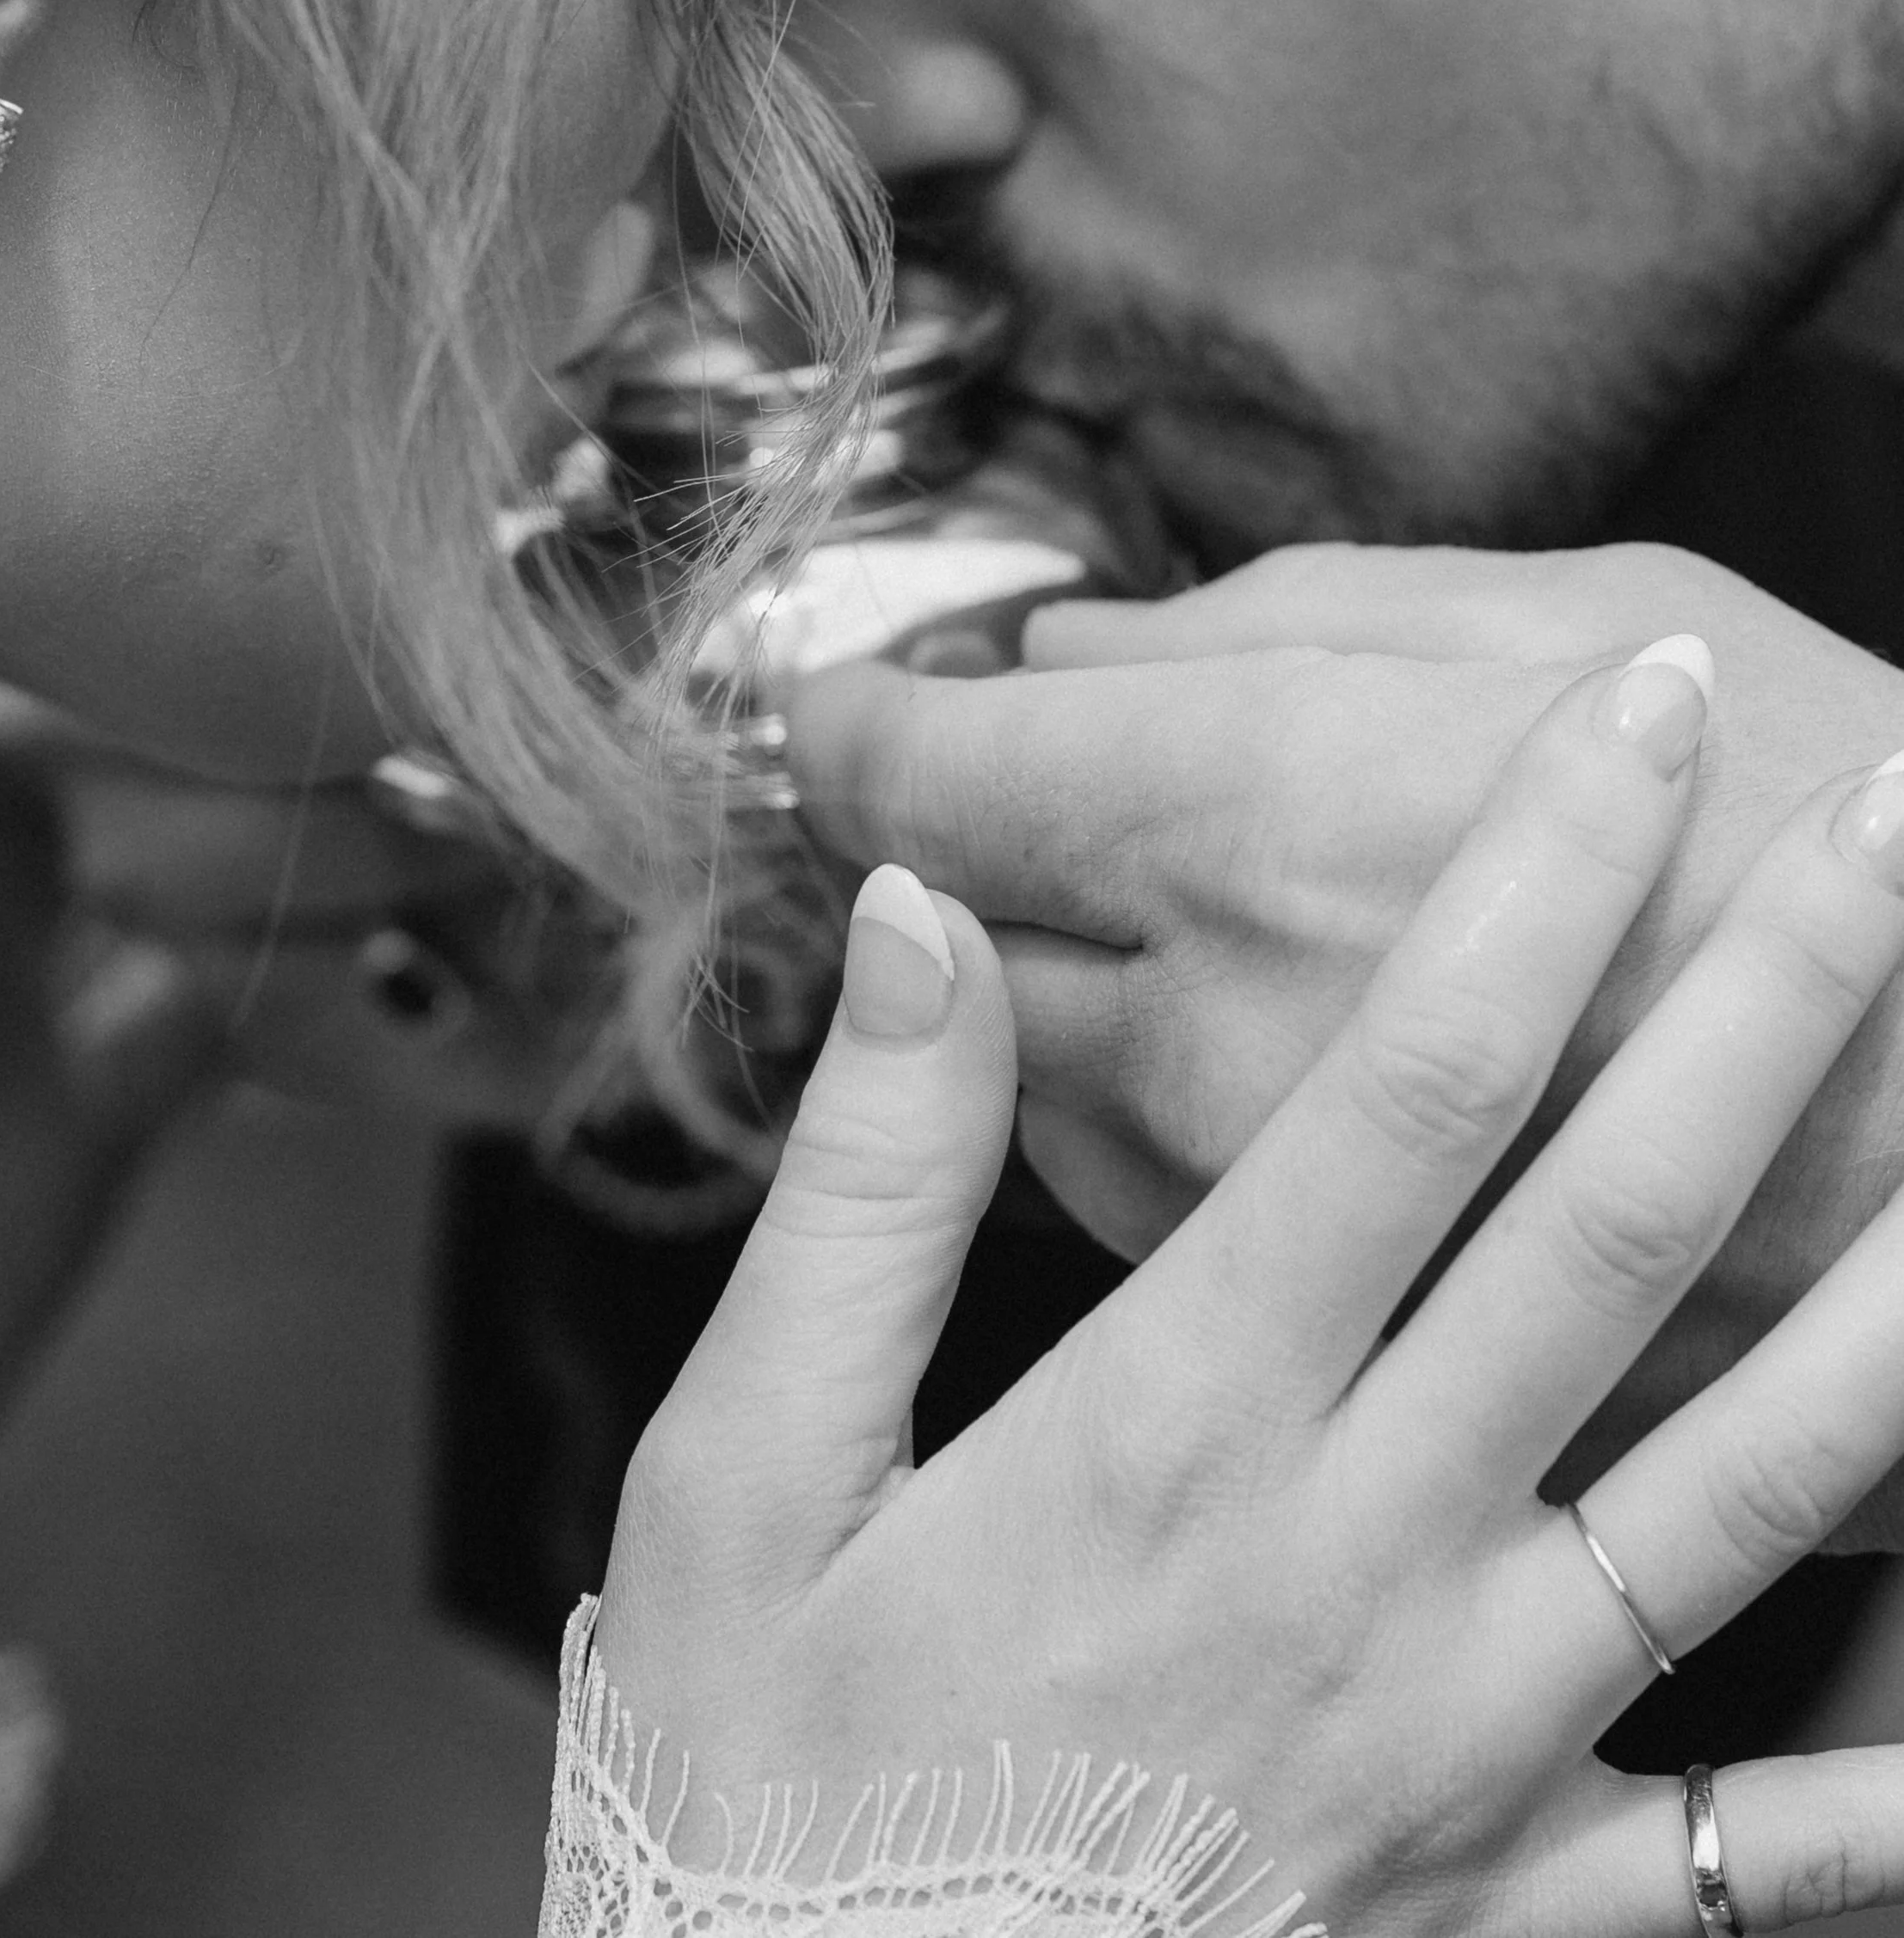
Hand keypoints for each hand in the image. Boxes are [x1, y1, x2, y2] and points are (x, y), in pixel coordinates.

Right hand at [599, 649, 1903, 1932]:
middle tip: (1885, 806)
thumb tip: (918, 925)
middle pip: (1612, 1223)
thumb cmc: (771, 1787)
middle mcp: (1362, 1557)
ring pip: (1744, 1486)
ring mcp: (1474, 1738)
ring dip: (1887, 1293)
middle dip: (1768, 993)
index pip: (1407, 1090)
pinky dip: (1896, 1762)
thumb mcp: (741, 1477)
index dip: (1536, 875)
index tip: (1629, 710)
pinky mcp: (1521, 1898)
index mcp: (1176, 1426)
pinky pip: (1769, 1851)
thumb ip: (859, 1191)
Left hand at [786, 541, 1903, 1532]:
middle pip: (951, 956)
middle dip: (947, 870)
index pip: (919, 771)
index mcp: (1253, 814)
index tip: (846, 705)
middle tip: (983, 807)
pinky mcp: (1366, 1339)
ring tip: (1142, 933)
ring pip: (1043, 1117)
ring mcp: (1295, 1223)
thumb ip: (1270, 624)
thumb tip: (1068, 656)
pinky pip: (1183, 1241)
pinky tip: (1249, 1079)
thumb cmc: (1807, 771)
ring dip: (1052, 1015)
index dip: (854, 720)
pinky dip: (1172, 1149)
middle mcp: (1221, 1034)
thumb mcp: (1544, 605)